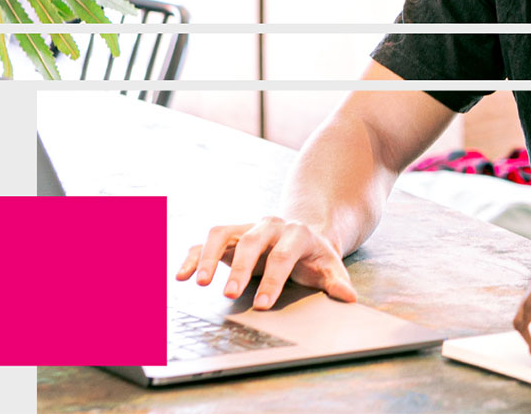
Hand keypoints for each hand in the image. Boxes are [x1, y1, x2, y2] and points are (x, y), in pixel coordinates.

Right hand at [173, 216, 356, 307]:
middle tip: (229, 295)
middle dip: (240, 269)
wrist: (303, 233)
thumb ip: (337, 282)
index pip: (283, 256)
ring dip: (209, 258)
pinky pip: (206, 242)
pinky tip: (181, 275)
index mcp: (296, 233)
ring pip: (222, 234)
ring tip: (199, 283)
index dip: (272, 280)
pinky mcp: (229, 235)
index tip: (262, 304)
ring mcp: (246, 228)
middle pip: (251, 243)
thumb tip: (349, 298)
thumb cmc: (315, 256)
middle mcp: (269, 225)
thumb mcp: (330, 267)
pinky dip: (193, 256)